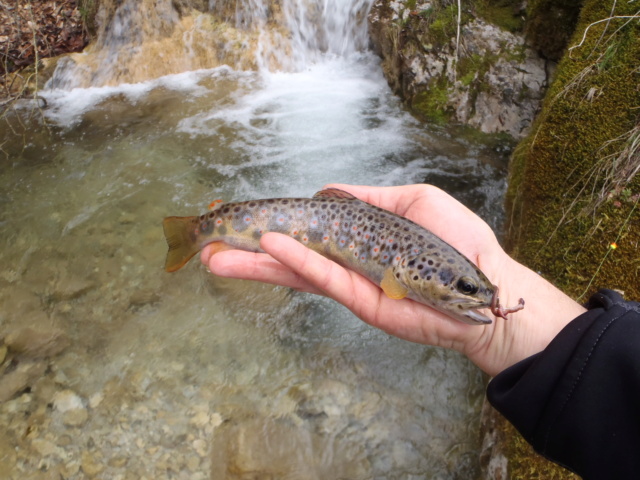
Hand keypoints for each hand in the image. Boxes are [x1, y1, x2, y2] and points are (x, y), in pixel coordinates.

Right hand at [200, 184, 585, 375]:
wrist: (486, 283)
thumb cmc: (456, 239)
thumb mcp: (410, 200)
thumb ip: (364, 197)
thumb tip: (326, 190)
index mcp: (355, 235)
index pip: (305, 228)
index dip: (272, 222)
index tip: (241, 217)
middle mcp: (345, 260)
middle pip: (288, 254)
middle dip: (247, 250)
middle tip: (206, 247)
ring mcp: (350, 282)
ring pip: (294, 270)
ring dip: (256, 262)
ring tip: (216, 257)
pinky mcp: (360, 301)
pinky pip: (324, 278)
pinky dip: (297, 263)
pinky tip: (270, 248)